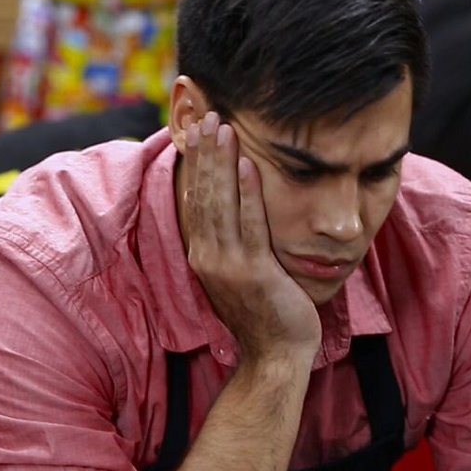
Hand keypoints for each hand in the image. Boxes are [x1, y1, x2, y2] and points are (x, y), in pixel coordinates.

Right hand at [183, 112, 321, 364]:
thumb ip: (231, 240)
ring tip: (224, 128)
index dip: (196, 163)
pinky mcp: (254, 272)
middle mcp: (208, 256)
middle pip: (202, 194)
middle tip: (207, 115)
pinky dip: (248, 193)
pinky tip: (249, 165)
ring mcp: (228, 265)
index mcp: (202, 254)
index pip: (195, 199)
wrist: (275, 355)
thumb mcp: (238, 271)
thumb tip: (231, 206)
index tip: (198, 130)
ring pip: (221, 203)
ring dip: (222, 163)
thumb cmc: (264, 311)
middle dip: (204, 153)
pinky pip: (250, 225)